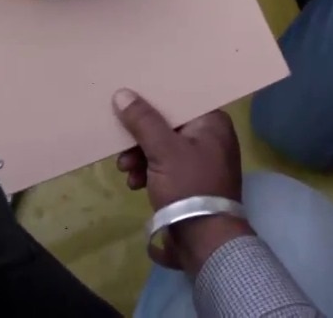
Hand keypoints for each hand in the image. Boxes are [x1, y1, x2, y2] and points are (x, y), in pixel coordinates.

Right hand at [113, 89, 252, 272]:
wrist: (204, 240)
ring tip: (125, 170)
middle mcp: (211, 138)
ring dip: (140, 157)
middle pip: (168, 125)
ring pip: (163, 148)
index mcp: (212, 122)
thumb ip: (143, 121)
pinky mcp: (191, 183)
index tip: (127, 102)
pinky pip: (166, 168)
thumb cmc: (189, 186)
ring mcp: (202, 162)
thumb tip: (122, 94)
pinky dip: (148, 172)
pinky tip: (135, 184)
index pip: (179, 101)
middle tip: (120, 145)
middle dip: (140, 137)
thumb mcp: (163, 150)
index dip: (152, 101)